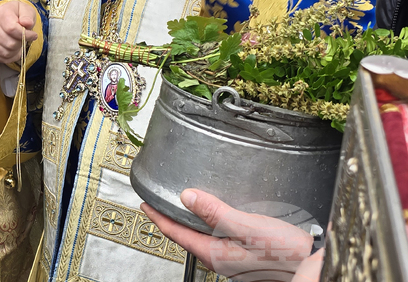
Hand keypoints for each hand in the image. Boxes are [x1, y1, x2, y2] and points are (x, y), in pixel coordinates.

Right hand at [0, 0, 37, 64]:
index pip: (11, 29)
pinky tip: (14, 51)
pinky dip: (10, 57)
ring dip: (16, 51)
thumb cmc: (18, 13)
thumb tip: (27, 23)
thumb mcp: (27, 10)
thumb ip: (28, 16)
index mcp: (1, 13)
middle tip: (25, 39)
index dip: (24, 35)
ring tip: (19, 44)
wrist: (7, 15)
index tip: (33, 35)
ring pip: (5, 52)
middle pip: (9, 43)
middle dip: (21, 43)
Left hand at [141, 189, 313, 281]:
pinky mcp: (248, 256)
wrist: (316, 264)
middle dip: (171, 221)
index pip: (178, 234)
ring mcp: (235, 260)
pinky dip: (209, 225)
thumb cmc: (287, 251)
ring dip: (190, 223)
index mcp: (216, 254)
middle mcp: (222, 260)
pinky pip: (218, 239)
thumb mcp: (249, 227)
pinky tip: (215, 216)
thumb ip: (216, 212)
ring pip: (203, 239)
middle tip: (157, 205)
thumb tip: (186, 197)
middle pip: (187, 238)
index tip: (144, 204)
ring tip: (181, 208)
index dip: (159, 217)